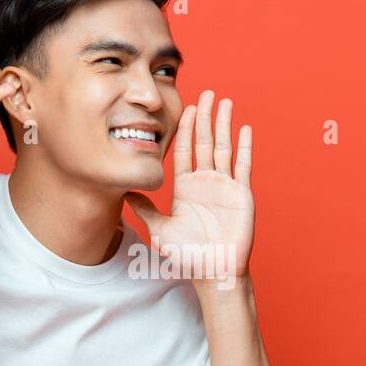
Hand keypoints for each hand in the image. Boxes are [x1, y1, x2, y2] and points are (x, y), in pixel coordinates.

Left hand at [124, 90, 254, 281]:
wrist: (214, 271)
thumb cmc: (187, 255)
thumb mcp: (159, 229)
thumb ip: (143, 208)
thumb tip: (121, 192)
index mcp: (186, 187)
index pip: (185, 150)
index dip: (185, 129)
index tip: (184, 108)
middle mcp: (206, 182)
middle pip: (205, 142)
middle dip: (205, 117)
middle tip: (206, 93)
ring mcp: (225, 186)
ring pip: (224, 147)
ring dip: (224, 124)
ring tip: (224, 101)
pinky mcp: (241, 194)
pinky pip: (243, 165)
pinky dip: (244, 146)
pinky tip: (244, 128)